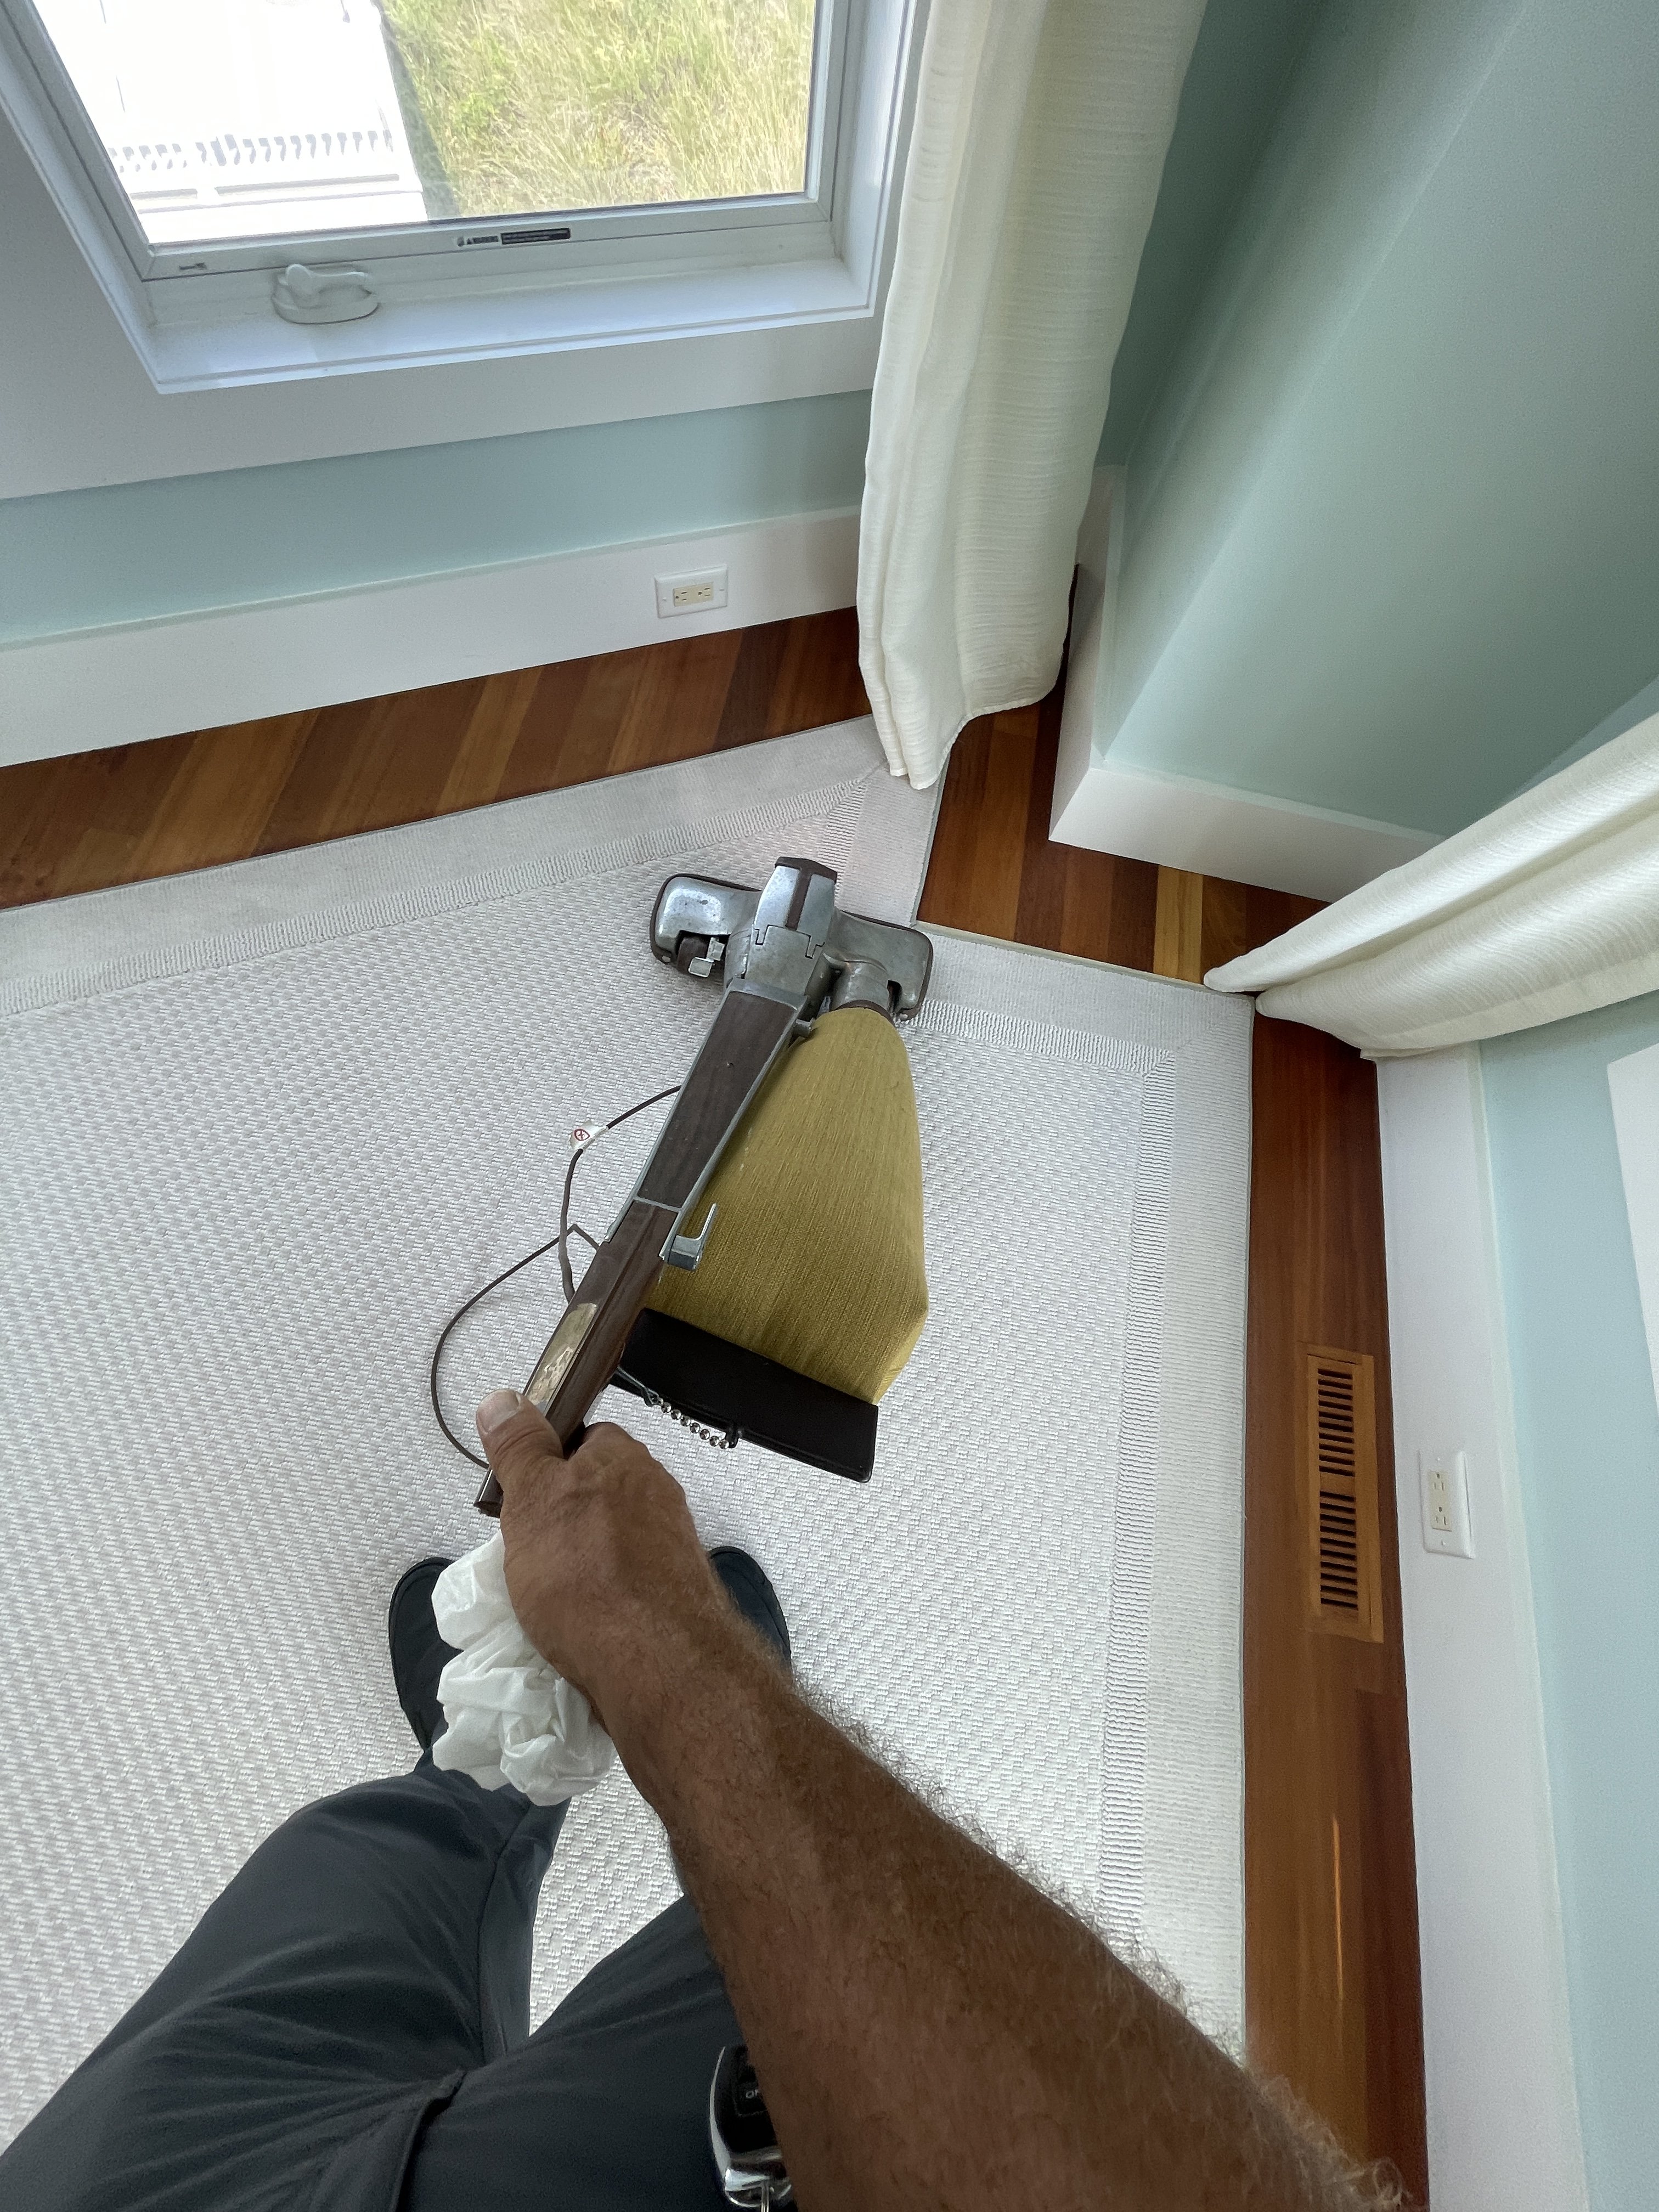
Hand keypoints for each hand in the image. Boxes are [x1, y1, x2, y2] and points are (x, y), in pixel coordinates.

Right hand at [473, 1391, 734, 1744]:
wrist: (656, 1664)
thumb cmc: (586, 1574)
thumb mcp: (533, 1498)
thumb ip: (519, 1448)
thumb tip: (503, 1400)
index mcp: (625, 1459)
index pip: (583, 1441)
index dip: (546, 1468)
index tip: (519, 1503)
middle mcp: (657, 1495)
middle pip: (595, 1497)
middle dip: (559, 1525)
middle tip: (526, 1558)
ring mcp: (670, 1548)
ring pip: (609, 1547)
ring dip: (578, 1568)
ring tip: (546, 1603)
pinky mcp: (674, 1598)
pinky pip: (626, 1589)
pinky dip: (601, 1604)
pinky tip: (579, 1629)